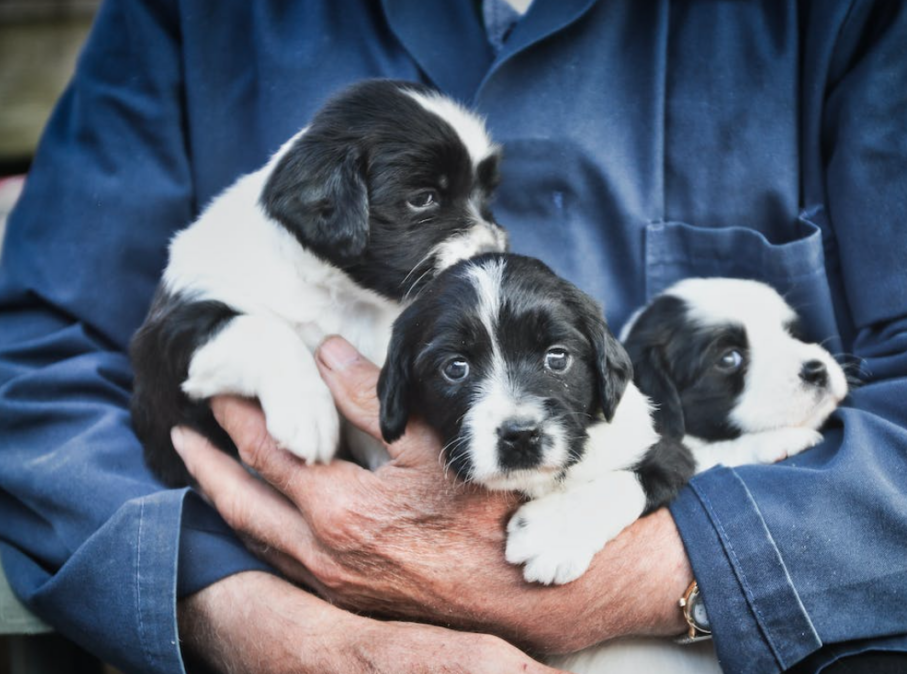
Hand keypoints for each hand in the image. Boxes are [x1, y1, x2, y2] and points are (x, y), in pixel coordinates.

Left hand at [172, 336, 690, 653]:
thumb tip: (328, 353)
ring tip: (204, 470)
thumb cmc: (490, 513)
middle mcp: (321, 554)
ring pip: (254, 536)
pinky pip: (278, 561)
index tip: (222, 387)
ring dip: (223, 498)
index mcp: (340, 511)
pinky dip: (254, 530)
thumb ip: (372, 397)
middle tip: (182, 431)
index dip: (242, 415)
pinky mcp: (344, 599)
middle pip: (242, 500)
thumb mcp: (436, 444)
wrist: (524, 596)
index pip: (271, 451)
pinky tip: (256, 517)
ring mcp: (329, 584)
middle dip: (208, 461)